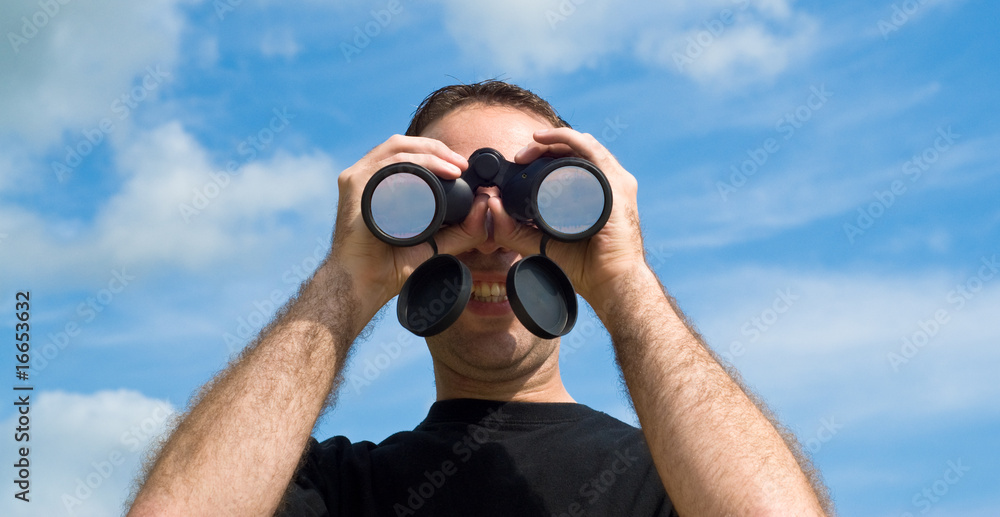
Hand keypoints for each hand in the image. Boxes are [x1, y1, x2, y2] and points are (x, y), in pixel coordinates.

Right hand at [332, 135, 490, 321]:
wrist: (367, 282)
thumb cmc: (393, 264)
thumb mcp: (438, 242)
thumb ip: (464, 228)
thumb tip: (485, 204)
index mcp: (383, 183)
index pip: (409, 153)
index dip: (437, 152)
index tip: (461, 166)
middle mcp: (369, 176)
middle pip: (404, 144)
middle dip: (437, 148)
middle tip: (461, 165)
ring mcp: (359, 178)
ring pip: (397, 149)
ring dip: (430, 152)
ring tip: (454, 167)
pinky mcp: (354, 184)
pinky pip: (387, 164)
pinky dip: (415, 162)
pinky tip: (435, 171)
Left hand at [489, 128, 648, 306]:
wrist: (608, 281)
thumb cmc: (583, 265)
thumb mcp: (540, 241)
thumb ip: (514, 229)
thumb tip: (491, 206)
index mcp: (593, 192)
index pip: (569, 161)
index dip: (543, 155)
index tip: (520, 162)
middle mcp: (605, 183)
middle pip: (574, 150)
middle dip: (544, 146)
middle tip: (521, 156)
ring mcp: (613, 181)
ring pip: (581, 145)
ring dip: (553, 140)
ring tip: (530, 146)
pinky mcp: (616, 184)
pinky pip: (590, 150)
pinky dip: (567, 139)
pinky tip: (547, 139)